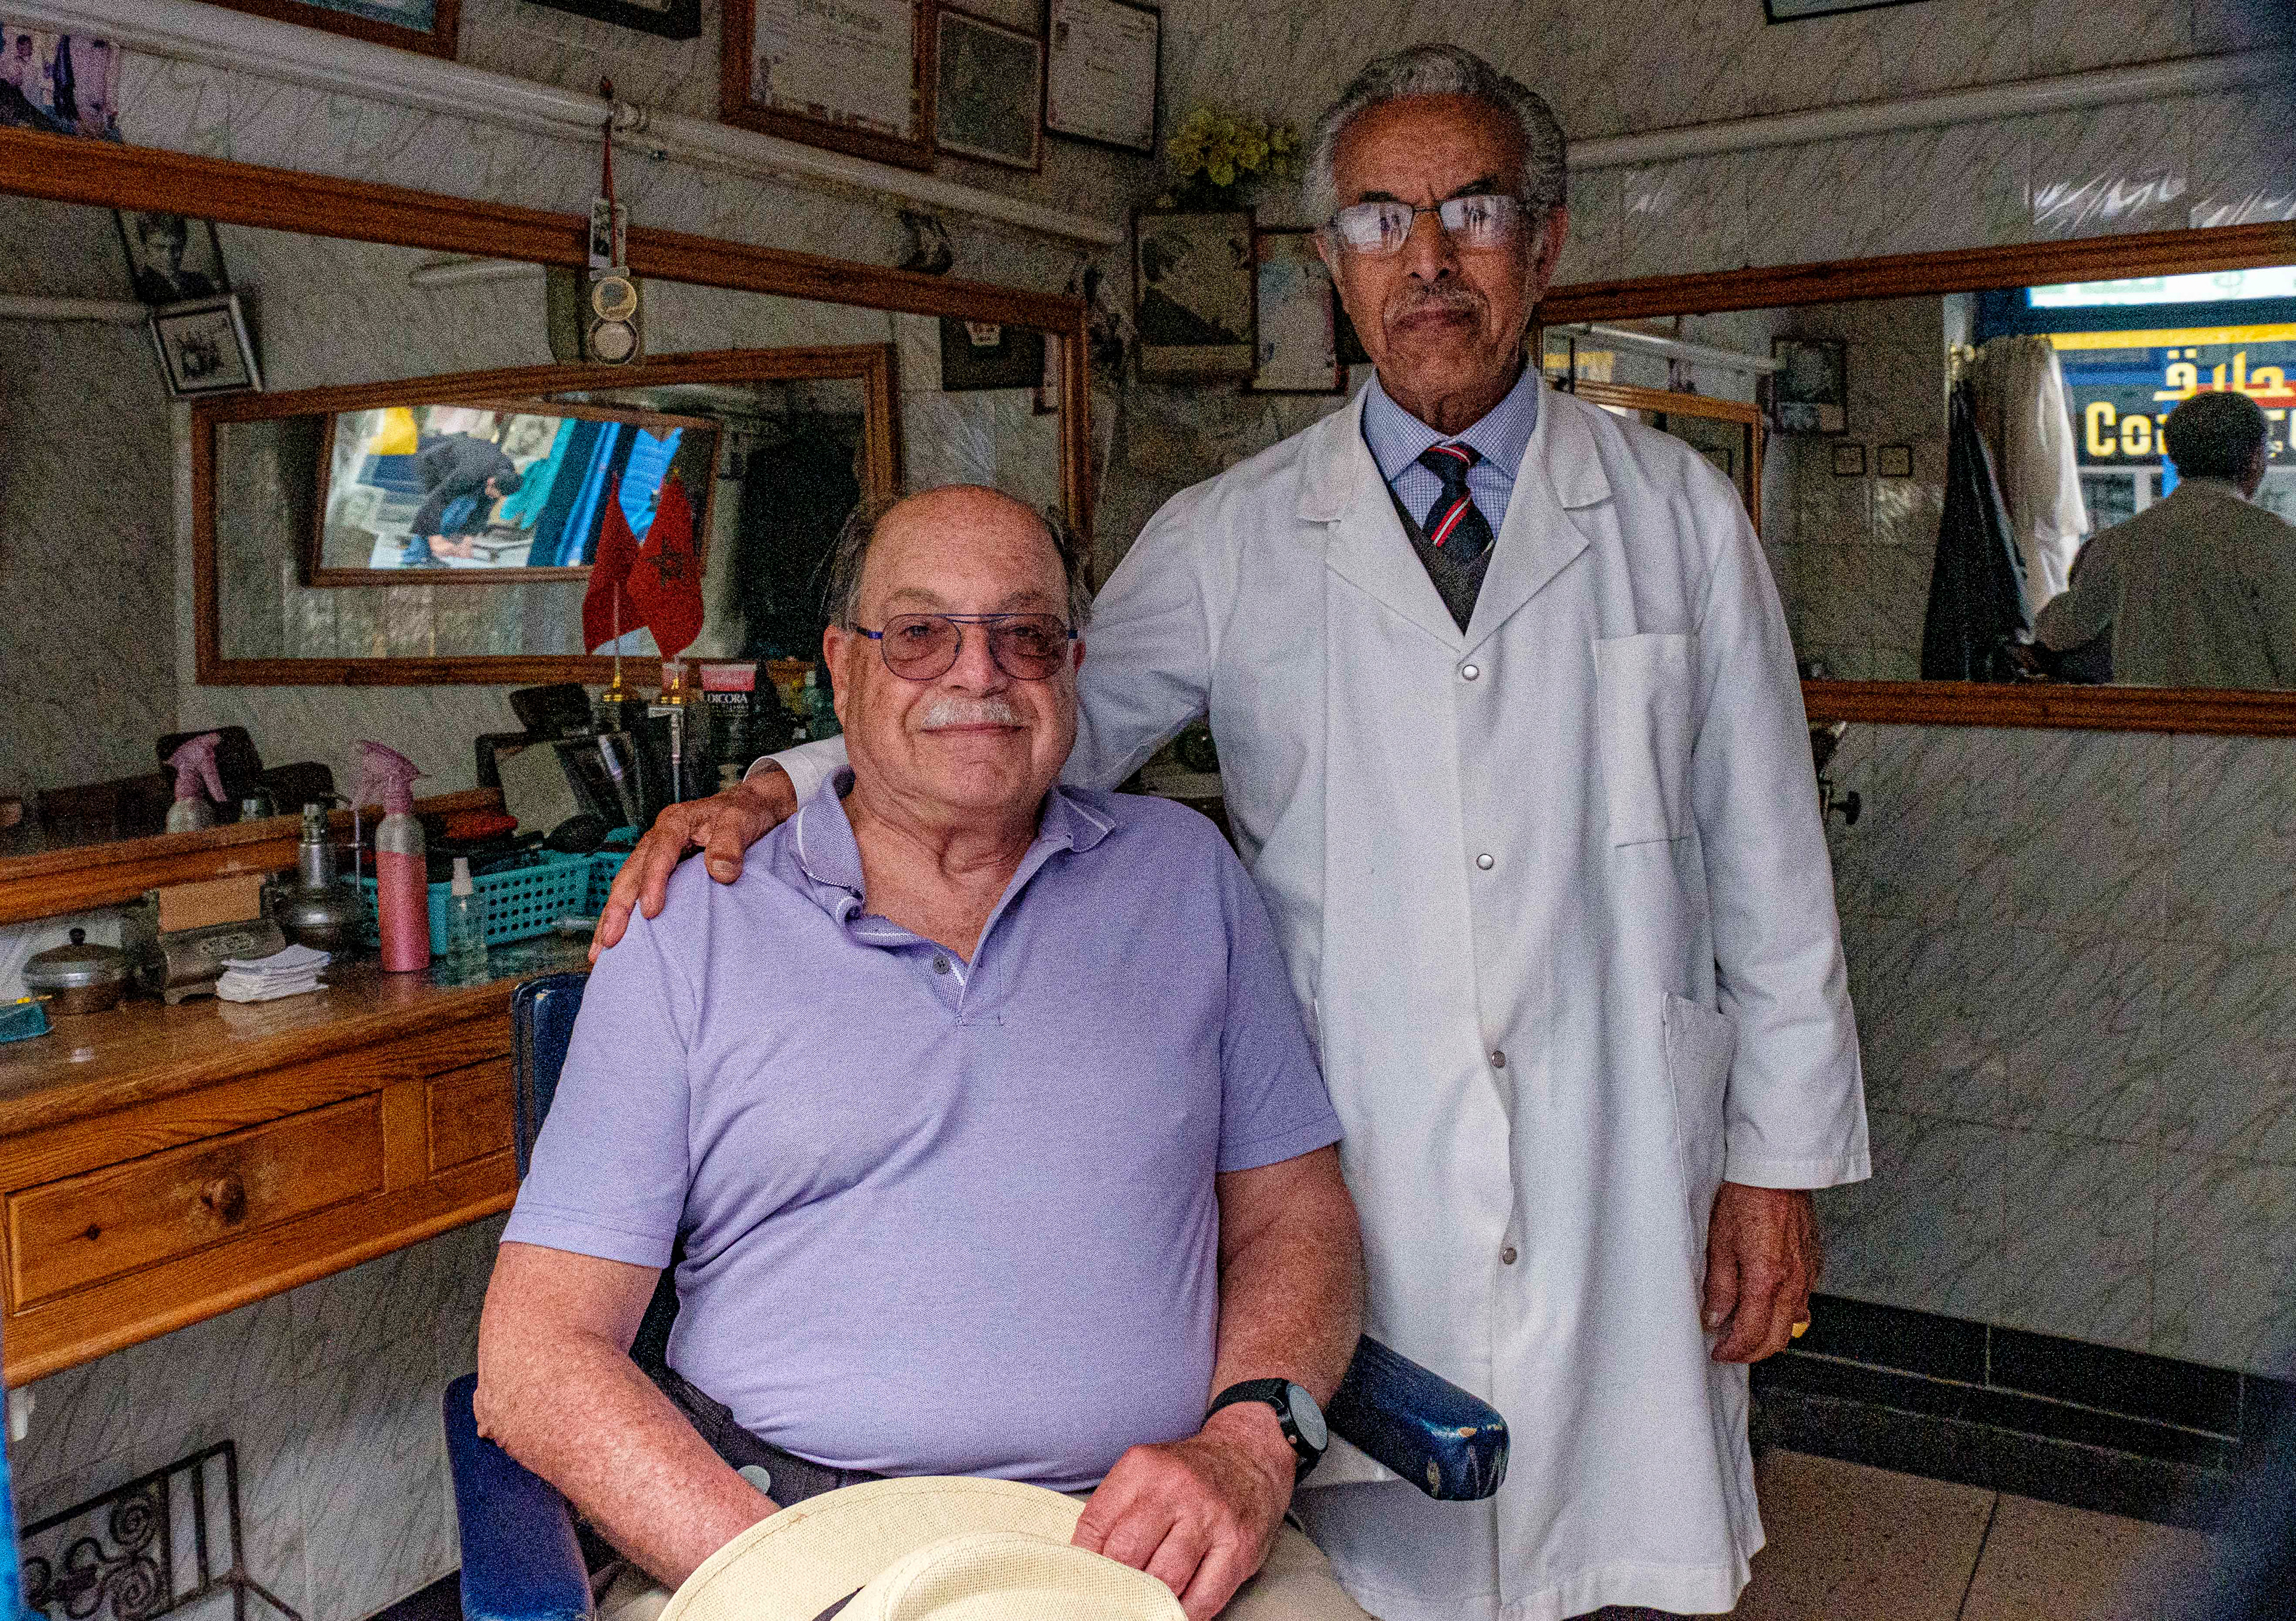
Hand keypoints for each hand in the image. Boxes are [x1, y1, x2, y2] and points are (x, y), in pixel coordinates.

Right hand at [589, 767, 797, 958]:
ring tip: (602, 949)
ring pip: (627, 885)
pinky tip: (617, 936)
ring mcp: (655, 854)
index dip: (652, 884)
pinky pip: (636, 890)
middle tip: (611, 940)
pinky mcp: (659, 868)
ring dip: (613, 916)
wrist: (749, 806)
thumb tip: (721, 871)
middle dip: (618, 907)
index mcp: (675, 823)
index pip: (658, 856)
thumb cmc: (743, 812)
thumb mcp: (743, 821)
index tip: (651, 912)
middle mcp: (658, 838)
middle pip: (631, 873)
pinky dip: (625, 913)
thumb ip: (731, 843)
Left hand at [1073, 1405, 1292, 1620]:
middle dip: (1117, 1581)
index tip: (1086, 1576)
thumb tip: (1082, 1561)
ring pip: (1164, 1579)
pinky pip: (1204, 1598)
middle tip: (1115, 1593)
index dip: (1085, 1560)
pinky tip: (1176, 1605)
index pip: (1095, 1526)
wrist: (1248, 1458)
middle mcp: (1177, 1488)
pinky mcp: (1239, 1547)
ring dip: (1150, 1599)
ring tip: (1144, 1601)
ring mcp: (1210, 1518)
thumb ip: (1113, 1510)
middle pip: (1126, 1554)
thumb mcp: (1144, 1473)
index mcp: (1143, 1467)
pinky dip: (1184, 1611)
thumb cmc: (1187, 1476)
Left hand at [1703, 1183, 1819, 1362]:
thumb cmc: (1746, 1198)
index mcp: (1766, 1280)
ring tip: (1745, 1329)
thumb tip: (1715, 1317)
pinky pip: (1802, 1302)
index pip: (1752, 1335)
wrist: (1775, 1172)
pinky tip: (1767, 1306)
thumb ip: (1718, 1287)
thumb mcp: (1719, 1244)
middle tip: (1731, 1350)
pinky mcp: (1814, 1265)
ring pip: (1792, 1323)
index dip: (1733, 1351)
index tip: (1719, 1352)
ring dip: (1769, 1335)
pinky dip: (1784, 1313)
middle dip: (1752, 1352)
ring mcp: (1807, 1275)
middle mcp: (1793, 1283)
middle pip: (1777, 1339)